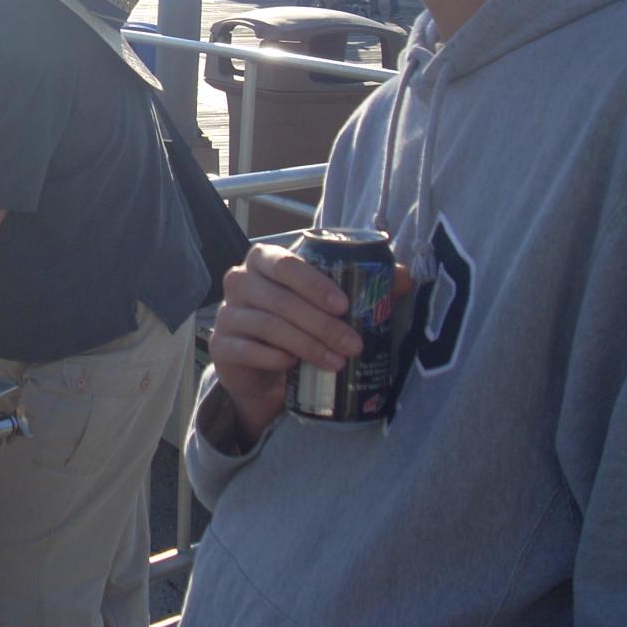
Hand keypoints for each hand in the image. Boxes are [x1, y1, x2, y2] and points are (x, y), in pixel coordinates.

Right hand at [208, 244, 412, 442]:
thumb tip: (406, 276)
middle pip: (280, 300)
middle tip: (353, 344)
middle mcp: (240, 281)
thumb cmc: (299, 322)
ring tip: (337, 362)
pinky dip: (274, 358)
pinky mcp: (221, 346)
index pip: (285, 262)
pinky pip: (246, 349)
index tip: (344, 305)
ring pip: (267, 326)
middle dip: (321, 324)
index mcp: (265, 260)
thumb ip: (365, 284)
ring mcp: (227, 314)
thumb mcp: (327, 302)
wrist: (265, 364)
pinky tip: (294, 366)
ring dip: (306, 345)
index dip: (314, 283)